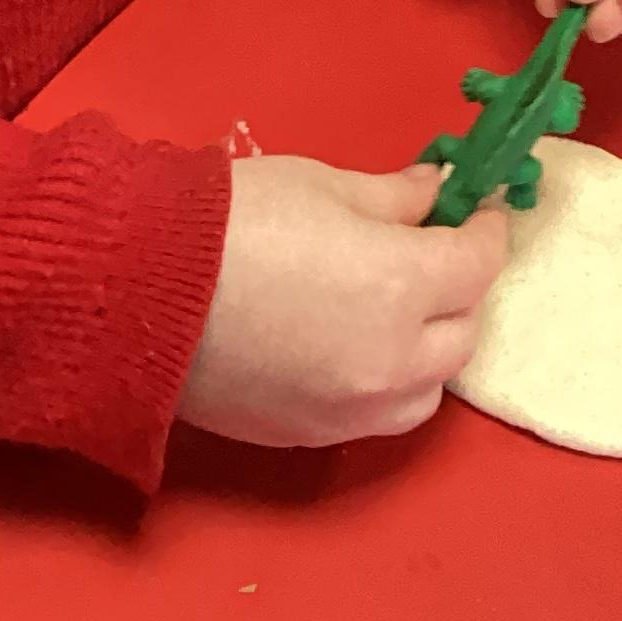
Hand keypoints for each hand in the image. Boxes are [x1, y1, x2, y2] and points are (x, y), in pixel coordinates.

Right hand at [177, 156, 511, 448]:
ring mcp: (351, 409)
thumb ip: (391, 197)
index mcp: (401, 286)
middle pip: (462, 335)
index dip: (484, 231)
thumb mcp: (320, 184)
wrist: (137, 291)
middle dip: (458, 291)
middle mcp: (391, 361)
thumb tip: (435, 195)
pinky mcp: (310, 437)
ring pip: (427, 391)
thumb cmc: (231, 220)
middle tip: (431, 253)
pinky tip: (352, 348)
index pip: (476, 264)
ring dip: (428, 351)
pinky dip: (383, 384)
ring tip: (397, 311)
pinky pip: (375, 417)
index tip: (476, 211)